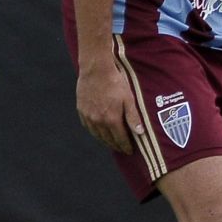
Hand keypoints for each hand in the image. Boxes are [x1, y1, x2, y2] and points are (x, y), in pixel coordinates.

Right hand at [76, 37, 143, 153]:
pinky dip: (94, 132)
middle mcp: (98, 121)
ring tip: (111, 143)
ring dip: (105, 141)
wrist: (96, 70)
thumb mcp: (129, 98)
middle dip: (116, 145)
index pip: (120, 139)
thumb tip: (140, 133)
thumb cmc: (115, 82)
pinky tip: (98, 132)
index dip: (125, 146)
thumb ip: (133, 117)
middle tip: (121, 149)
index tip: (129, 151)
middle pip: (108, 139)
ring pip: (97, 135)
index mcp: (112, 119)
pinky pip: (88, 127)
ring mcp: (88, 117)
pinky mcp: (81, 111)